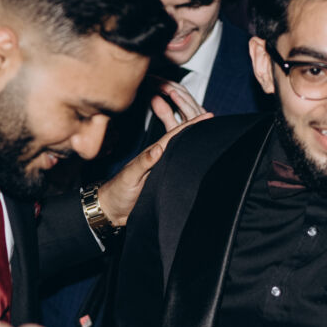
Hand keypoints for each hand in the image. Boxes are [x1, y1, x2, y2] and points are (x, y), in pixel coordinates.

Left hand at [93, 82, 211, 227]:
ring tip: (211, 134)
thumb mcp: (129, 176)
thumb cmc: (117, 192)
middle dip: (197, 129)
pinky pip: (178, 166)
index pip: (174, 136)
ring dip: (194, 143)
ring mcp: (160, 169)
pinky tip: (197, 159)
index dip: (191, 126)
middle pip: (180, 141)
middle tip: (214, 119)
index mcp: (152, 154)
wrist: (111, 210)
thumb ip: (143, 162)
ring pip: (181, 153)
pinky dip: (189, 160)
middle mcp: (158, 159)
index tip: (207, 116)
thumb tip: (159, 149)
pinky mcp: (161, 181)